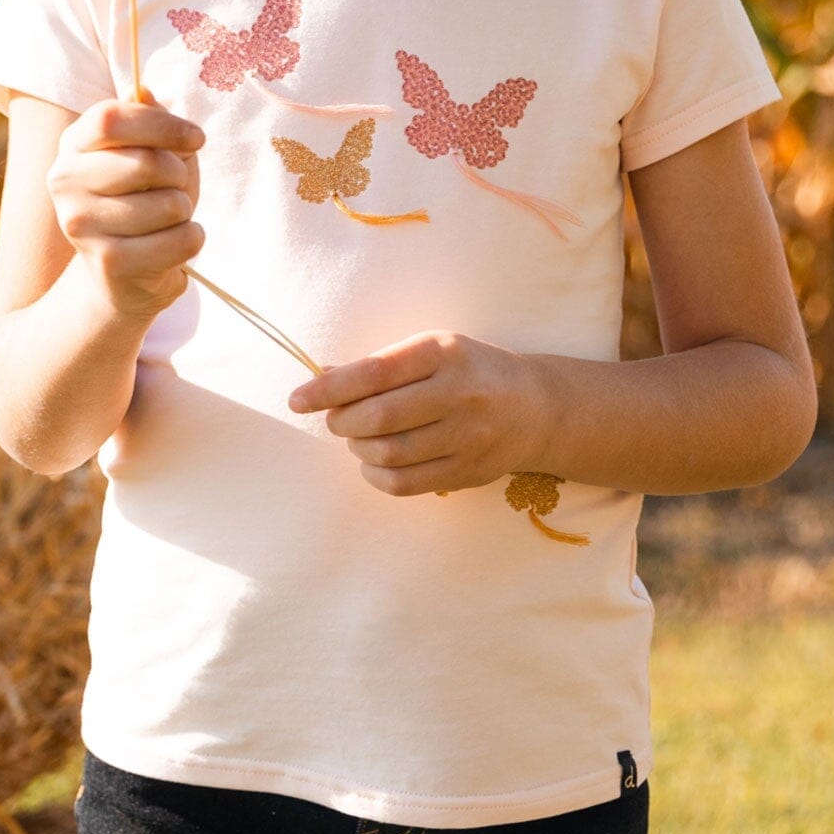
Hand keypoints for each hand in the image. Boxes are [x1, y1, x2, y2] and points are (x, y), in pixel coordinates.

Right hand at [47, 90, 205, 321]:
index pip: (112, 117)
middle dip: (179, 174)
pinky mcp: (108, 262)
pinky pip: (180, 241)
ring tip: (166, 219)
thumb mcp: (149, 152)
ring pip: (170, 205)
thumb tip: (144, 91)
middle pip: (147, 163)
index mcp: (74, 144)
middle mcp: (65, 181)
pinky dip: (192, 240)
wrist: (125, 272)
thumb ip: (149, 121)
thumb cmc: (144, 200)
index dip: (164, 124)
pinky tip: (172, 244)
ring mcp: (81, 224)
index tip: (196, 138)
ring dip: (184, 210)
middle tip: (175, 187)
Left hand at [286, 330, 546, 496]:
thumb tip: (322, 377)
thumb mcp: (431, 350)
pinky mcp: (468, 470)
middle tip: (337, 421)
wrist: (535, 407)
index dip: (329, 388)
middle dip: (342, 422)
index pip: (374, 371)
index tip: (298, 399)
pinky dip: (376, 475)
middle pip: (379, 417)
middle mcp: (458, 392)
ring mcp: (467, 435)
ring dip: (358, 449)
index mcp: (443, 352)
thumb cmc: (468, 371)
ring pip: (389, 453)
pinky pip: (404, 483)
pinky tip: (375, 463)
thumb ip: (379, 364)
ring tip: (359, 439)